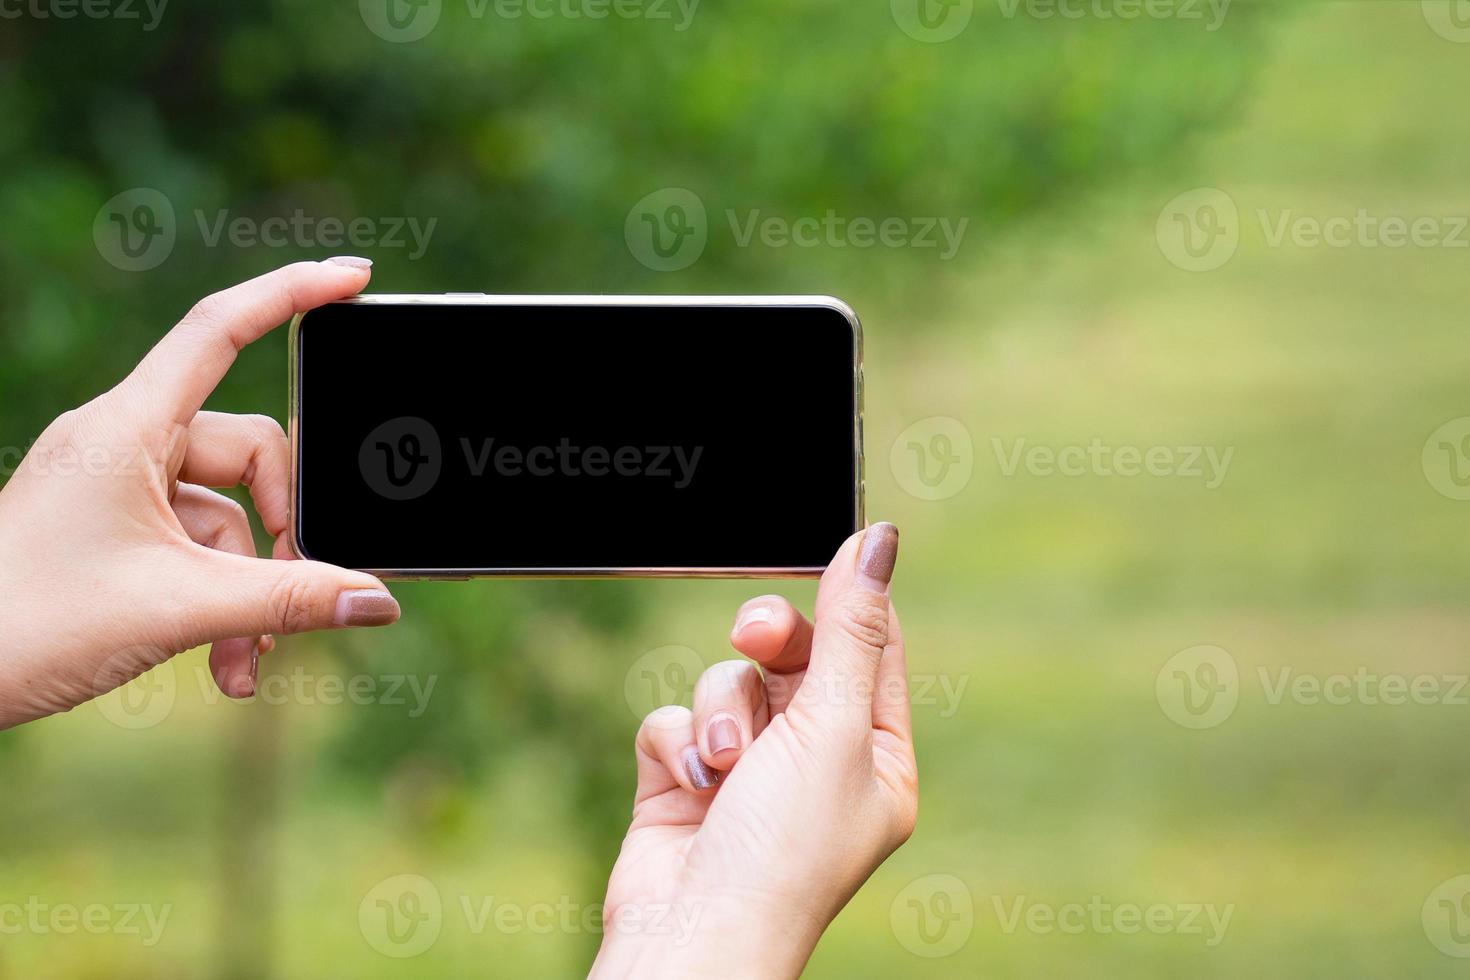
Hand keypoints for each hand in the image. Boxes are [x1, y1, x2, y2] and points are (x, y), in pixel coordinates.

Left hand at [0, 259, 400, 728]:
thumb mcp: (180, 609)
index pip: (220, 330)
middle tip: (297, 597)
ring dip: (250, 589)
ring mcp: (118, 485)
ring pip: (228, 516)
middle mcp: (124, 442)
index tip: (354, 277)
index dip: (290, 294)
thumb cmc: (28, 625)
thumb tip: (376, 601)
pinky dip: (219, 601)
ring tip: (244, 660)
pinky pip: (197, 547)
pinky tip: (223, 664)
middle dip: (283, 533)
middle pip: (250, 453)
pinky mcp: (114, 528)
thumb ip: (290, 600)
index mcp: (128, 427)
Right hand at [591, 523, 914, 978]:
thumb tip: (878, 541)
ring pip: (729, 681)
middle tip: (754, 635)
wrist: (691, 937)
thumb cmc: (780, 852)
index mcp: (874, 759)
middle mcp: (815, 764)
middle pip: (795, 656)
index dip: (849, 600)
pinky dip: (678, 745)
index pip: (871, 652)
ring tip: (724, 768)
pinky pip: (676, 718)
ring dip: (722, 716)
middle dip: (771, 647)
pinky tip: (691, 789)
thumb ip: (848, 629)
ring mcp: (748, 775)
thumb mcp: (831, 728)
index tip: (833, 549)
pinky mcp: (684, 783)